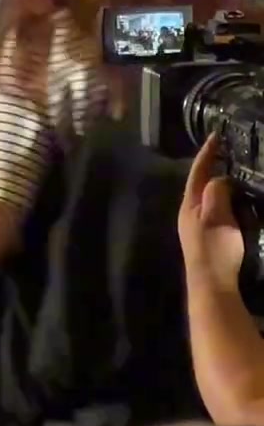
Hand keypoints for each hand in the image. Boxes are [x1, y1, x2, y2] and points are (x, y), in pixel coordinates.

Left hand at [178, 132, 244, 292]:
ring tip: (236, 178)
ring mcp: (198, 229)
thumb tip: (220, 179)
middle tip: (229, 156)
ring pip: (209, 200)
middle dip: (213, 169)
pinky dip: (226, 204)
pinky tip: (236, 207)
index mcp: (189, 204)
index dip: (208, 153)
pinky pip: (216, 213)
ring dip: (221, 187)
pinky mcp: (208, 242)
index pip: (198, 171)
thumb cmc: (214, 250)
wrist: (212, 289)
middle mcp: (190, 214)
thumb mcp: (217, 215)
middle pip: (201, 184)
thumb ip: (216, 192)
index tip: (216, 136)